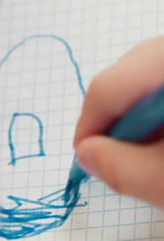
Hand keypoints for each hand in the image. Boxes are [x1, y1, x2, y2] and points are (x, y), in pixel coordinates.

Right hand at [74, 37, 163, 206]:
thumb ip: (119, 168)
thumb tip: (85, 153)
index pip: (110, 88)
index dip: (88, 125)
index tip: (84, 157)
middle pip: (128, 73)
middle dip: (113, 117)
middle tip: (116, 154)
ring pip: (146, 72)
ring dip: (137, 112)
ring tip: (151, 148)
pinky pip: (161, 76)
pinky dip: (156, 105)